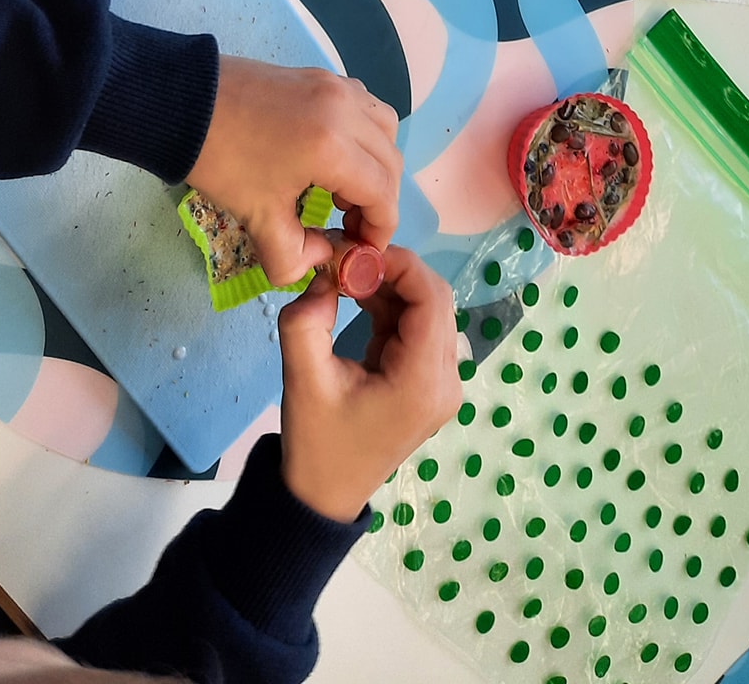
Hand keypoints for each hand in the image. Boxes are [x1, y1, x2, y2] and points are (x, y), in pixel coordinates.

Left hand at [187, 58, 402, 286]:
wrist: (181, 103)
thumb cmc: (220, 160)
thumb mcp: (257, 218)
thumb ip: (295, 255)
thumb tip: (322, 255)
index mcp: (333, 147)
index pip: (383, 194)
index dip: (380, 229)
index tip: (360, 250)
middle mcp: (345, 109)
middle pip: (390, 162)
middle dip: (379, 200)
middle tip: (349, 223)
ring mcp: (334, 85)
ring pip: (384, 127)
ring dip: (376, 163)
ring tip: (343, 187)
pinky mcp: (319, 75)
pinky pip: (363, 104)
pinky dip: (363, 133)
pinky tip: (333, 154)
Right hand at [278, 245, 461, 522]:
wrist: (323, 496)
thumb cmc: (316, 441)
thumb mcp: (302, 377)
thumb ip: (307, 319)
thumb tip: (324, 274)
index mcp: (423, 382)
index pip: (430, 297)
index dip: (397, 264)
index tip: (353, 253)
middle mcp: (447, 380)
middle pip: (435, 299)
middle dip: (393, 272)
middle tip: (346, 264)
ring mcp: (443, 384)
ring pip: (428, 309)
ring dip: (390, 287)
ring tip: (345, 280)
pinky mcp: (429, 383)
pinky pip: (418, 328)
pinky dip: (391, 307)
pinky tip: (357, 301)